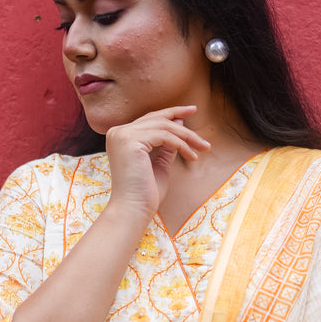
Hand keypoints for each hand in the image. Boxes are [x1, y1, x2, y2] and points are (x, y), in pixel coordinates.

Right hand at [105, 106, 209, 221]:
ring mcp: (122, 135)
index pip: (149, 120)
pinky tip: (192, 156)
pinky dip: (181, 145)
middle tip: (196, 111)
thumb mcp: (159, 164)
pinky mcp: (130, 140)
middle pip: (156, 119)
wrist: (134, 210)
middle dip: (179, 115)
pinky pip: (164, 136)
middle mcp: (117, 132)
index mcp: (120, 137)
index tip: (189, 111)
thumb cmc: (145, 193)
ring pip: (163, 126)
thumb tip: (179, 125)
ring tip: (202, 147)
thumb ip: (166, 146)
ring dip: (186, 136)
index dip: (170, 113)